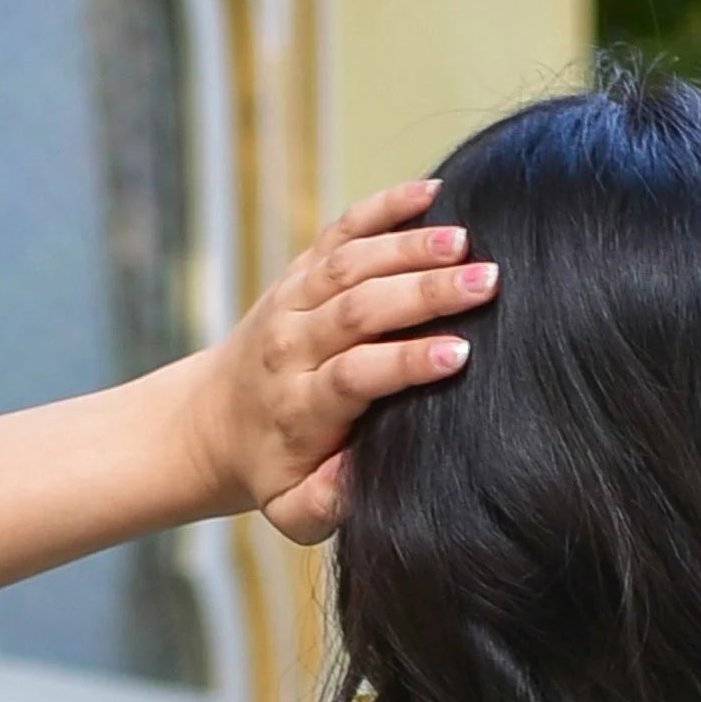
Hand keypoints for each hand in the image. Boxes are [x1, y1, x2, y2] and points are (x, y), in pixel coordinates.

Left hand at [198, 180, 497, 542]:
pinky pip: (342, 229)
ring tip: (466, 239)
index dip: (405, 362)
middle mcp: (292, 345)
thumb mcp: (293, 509)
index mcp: (299, 406)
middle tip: (487, 281)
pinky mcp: (300, 269)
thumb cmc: (272, 471)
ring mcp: (293, 299)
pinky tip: (433, 192)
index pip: (355, 374)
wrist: (213, 421)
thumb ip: (326, 504)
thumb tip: (360, 482)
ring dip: (410, 246)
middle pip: (358, 308)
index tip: (459, 354)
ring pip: (352, 263)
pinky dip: (385, 206)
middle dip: (424, 293)